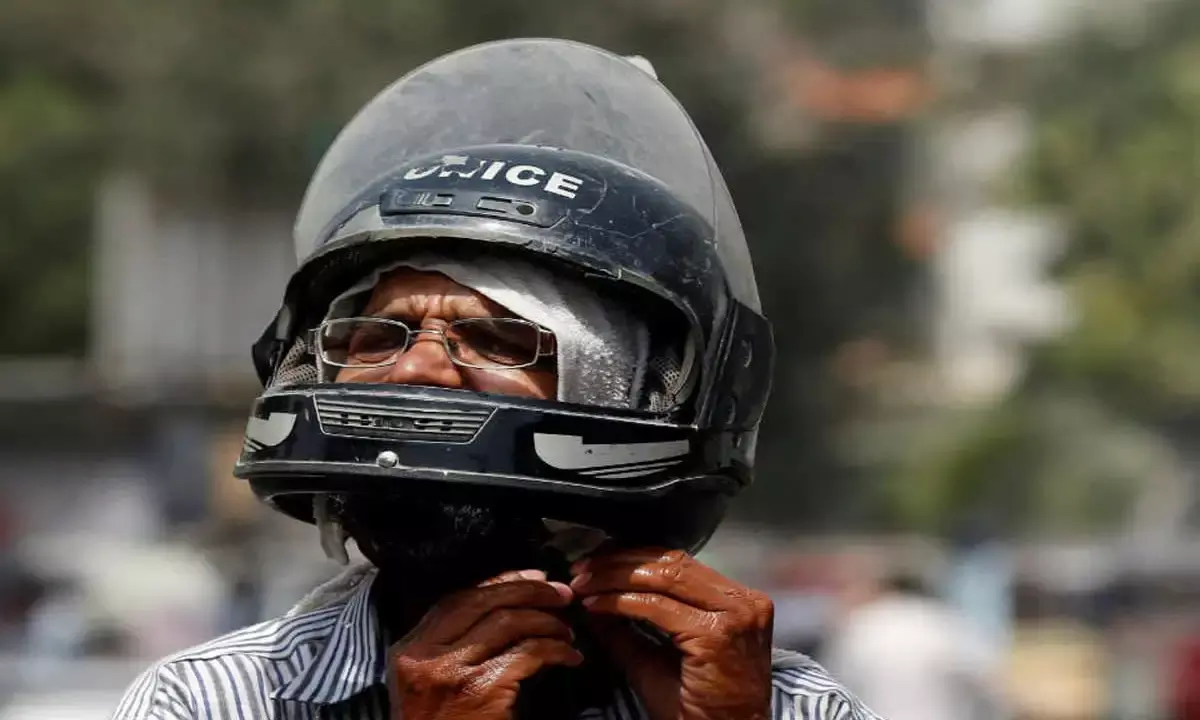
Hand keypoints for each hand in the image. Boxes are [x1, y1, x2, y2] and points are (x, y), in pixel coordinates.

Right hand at [386, 569, 582, 719]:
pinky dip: (555, 650)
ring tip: (566, 631)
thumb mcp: (428, 678)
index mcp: (409, 648)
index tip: (533, 577)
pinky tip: (569, 656)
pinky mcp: (480, 690)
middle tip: (561, 594)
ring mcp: (451, 672)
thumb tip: (504, 601)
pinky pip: (527, 654)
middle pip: (483, 602)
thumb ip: (451, 643)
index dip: (500, 582)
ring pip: (508, 622)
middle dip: (529, 591)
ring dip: (546, 621)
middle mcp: (425, 655)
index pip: (458, 598)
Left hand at [570, 548, 772, 719]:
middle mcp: (742, 600)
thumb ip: (627, 626)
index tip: (596, 561)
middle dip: (620, 562)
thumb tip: (592, 597)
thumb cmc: (697, 708)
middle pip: (671, 563)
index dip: (633, 557)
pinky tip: (596, 605)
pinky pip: (658, 608)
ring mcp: (734, 615)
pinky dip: (621, 602)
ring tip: (584, 584)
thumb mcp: (655, 658)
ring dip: (616, 577)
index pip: (679, 563)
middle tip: (583, 569)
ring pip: (664, 577)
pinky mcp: (716, 633)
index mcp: (736, 599)